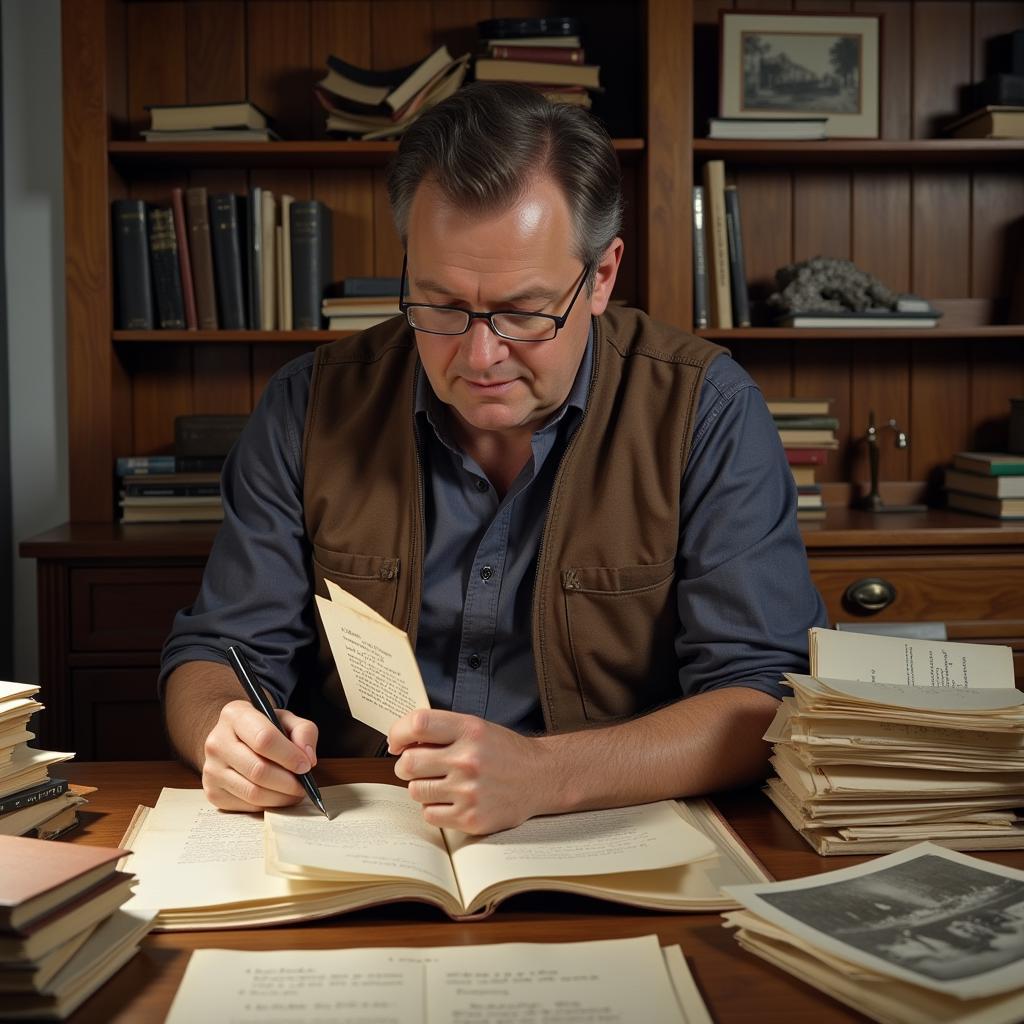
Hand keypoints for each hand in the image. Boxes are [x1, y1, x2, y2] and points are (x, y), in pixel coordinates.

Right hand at [201, 699, 318, 811]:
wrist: (235, 739)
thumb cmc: (264, 728)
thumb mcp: (286, 719)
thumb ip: (304, 731)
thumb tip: (308, 759)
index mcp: (235, 715)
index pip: (264, 739)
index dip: (289, 756)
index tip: (306, 766)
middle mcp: (217, 742)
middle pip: (258, 770)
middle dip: (288, 782)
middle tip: (303, 785)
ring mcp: (211, 769)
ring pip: (253, 792)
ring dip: (281, 797)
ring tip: (295, 792)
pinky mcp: (213, 792)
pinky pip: (246, 806)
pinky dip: (268, 805)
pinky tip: (277, 795)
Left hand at [389, 709, 546, 834]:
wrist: (541, 777)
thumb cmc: (504, 751)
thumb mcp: (477, 728)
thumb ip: (442, 731)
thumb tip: (400, 742)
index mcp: (469, 730)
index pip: (418, 724)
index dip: (398, 733)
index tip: (396, 742)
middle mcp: (468, 759)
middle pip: (408, 763)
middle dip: (406, 766)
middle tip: (417, 766)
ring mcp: (469, 791)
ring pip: (415, 791)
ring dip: (421, 788)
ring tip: (441, 783)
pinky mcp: (471, 818)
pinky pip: (429, 815)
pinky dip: (435, 808)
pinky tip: (451, 800)